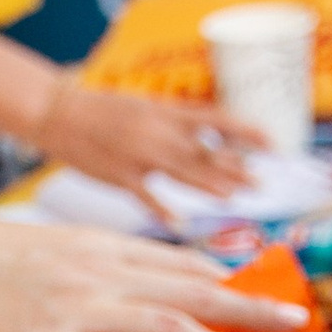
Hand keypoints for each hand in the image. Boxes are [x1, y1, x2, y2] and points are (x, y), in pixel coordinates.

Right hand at [0, 207, 301, 331]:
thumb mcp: (45, 250)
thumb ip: (86, 268)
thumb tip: (113, 291)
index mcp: (102, 247)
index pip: (179, 262)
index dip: (225, 279)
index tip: (259, 291)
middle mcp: (104, 273)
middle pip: (192, 290)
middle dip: (249, 307)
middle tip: (294, 322)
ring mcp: (83, 307)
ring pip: (169, 327)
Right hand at [43, 76, 257, 203]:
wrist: (58, 110)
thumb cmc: (104, 110)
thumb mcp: (147, 107)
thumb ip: (177, 124)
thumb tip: (211, 135)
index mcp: (168, 112)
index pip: (218, 120)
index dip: (247, 132)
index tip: (273, 144)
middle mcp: (160, 132)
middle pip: (207, 151)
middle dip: (237, 168)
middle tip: (263, 183)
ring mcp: (140, 154)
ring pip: (184, 172)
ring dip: (212, 185)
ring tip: (236, 197)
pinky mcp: (119, 175)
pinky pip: (146, 196)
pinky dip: (164, 210)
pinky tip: (181, 224)